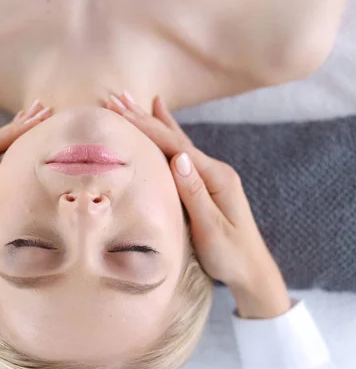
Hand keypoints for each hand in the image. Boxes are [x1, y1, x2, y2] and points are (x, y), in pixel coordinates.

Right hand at [108, 92, 290, 318]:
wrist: (251, 271)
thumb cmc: (230, 255)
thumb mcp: (212, 228)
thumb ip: (195, 193)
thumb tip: (179, 158)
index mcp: (215, 177)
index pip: (175, 146)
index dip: (147, 128)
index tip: (121, 111)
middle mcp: (213, 170)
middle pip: (174, 138)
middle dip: (144, 118)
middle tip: (117, 98)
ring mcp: (210, 175)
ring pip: (176, 141)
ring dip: (153, 121)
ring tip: (133, 101)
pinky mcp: (204, 184)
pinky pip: (180, 153)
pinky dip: (168, 136)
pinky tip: (163, 123)